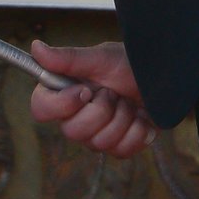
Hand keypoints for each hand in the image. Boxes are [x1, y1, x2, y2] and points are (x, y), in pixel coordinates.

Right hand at [28, 40, 155, 157]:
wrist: (162, 80)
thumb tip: (35, 47)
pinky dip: (137, 133)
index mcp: (63, 93)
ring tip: (128, 102)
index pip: (41, 110)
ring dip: (122, 119)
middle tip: (114, 93)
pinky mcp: (117, 146)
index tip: (86, 91)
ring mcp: (96, 134)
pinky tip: (140, 118)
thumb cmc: (128, 64)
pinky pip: (121, 151)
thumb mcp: (100, 57)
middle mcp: (74, 116)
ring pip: (98, 143)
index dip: (62, 105)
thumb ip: (68, 58)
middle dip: (102, 111)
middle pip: (72, 132)